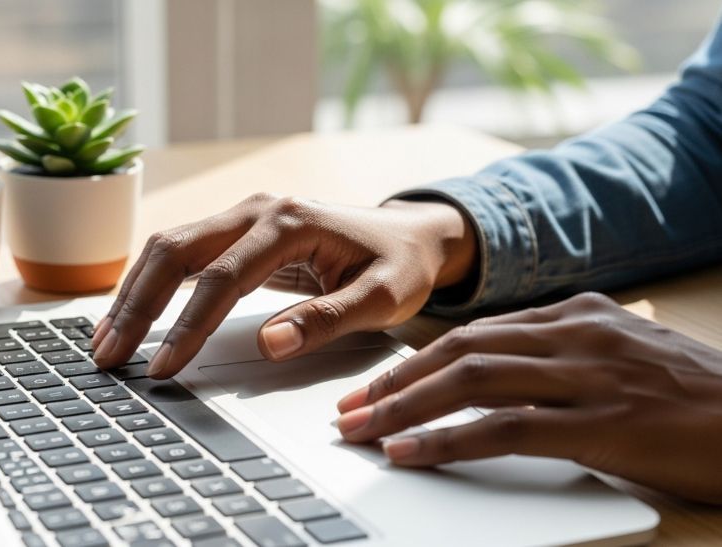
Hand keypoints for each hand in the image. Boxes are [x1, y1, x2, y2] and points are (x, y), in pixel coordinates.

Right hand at [91, 193, 476, 378]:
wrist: (411, 234)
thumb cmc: (400, 265)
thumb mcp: (382, 298)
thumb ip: (326, 319)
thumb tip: (270, 345)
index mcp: (291, 223)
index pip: (224, 278)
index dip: (189, 326)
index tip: (165, 367)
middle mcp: (258, 210)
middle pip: (177, 250)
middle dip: (138, 305)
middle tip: (108, 355)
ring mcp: (244, 215)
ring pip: (170, 246)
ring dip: (135, 293)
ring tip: (106, 340)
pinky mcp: (238, 231)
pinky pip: (183, 253)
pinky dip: (151, 284)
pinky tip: (132, 315)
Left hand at [336, 292, 721, 503]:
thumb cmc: (700, 400)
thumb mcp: (627, 360)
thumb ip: (567, 357)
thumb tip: (502, 377)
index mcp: (580, 316)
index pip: (477, 332)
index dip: (417, 360)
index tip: (377, 384)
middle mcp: (577, 334)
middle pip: (461, 349)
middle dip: (396, 380)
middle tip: (350, 407)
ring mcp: (591, 376)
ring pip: (472, 380)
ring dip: (405, 406)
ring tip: (361, 429)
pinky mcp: (606, 423)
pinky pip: (506, 427)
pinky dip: (449, 440)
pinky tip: (411, 453)